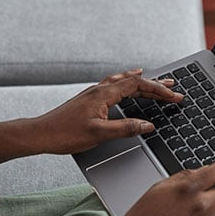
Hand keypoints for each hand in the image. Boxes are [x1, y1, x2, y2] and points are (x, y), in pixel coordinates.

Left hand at [0, 68, 183, 168]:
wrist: (39, 134)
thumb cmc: (64, 134)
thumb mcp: (99, 134)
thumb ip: (126, 128)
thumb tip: (148, 126)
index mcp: (104, 94)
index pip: (138, 86)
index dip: (159, 90)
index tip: (175, 96)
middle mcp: (100, 89)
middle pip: (133, 81)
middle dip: (156, 85)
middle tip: (174, 88)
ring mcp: (94, 93)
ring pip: (124, 82)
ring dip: (142, 83)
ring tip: (157, 83)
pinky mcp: (89, 99)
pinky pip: (114, 85)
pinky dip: (127, 84)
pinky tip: (127, 86)